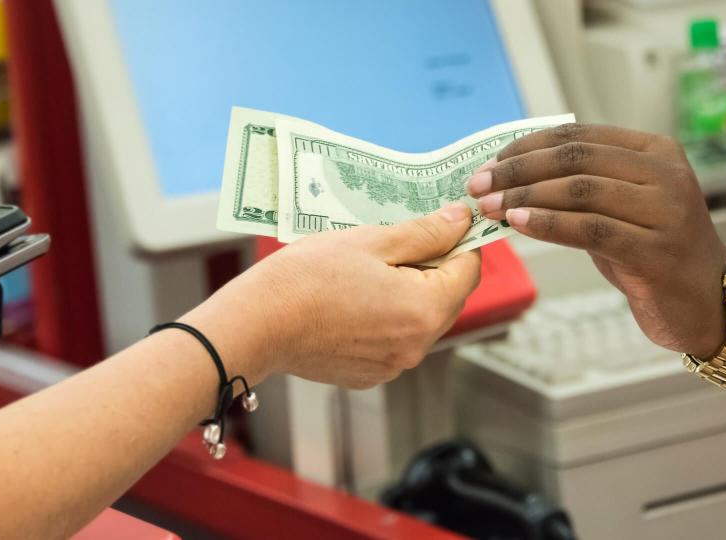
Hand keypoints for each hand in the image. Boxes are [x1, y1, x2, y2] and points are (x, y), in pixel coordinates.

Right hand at [188, 202, 481, 388]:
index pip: (469, 269)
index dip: (459, 240)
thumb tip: (461, 221)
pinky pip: (394, 340)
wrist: (256, 325)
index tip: (441, 222)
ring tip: (368, 269)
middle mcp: (417, 346)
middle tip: (396, 240)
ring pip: (420, 319)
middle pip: (448, 297)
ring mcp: (393, 366)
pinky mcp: (369, 374)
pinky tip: (351, 299)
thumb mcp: (372, 241)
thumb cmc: (308, 278)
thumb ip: (424, 233)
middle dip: (432, 266)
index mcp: (425, 310)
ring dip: (407, 291)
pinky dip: (384, 317)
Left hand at [467, 124, 725, 356]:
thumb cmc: (652, 252)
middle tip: (479, 186)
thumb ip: (580, 186)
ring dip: (526, 197)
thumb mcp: (620, 207)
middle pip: (575, 159)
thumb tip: (512, 175)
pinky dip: (548, 224)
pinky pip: (590, 229)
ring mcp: (664, 211)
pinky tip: (517, 224)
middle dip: (518, 170)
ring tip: (490, 207)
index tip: (489, 164)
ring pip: (580, 191)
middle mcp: (664, 174)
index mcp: (654, 151)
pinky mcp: (655, 250)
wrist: (708, 303)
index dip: (526, 147)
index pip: (577, 136)